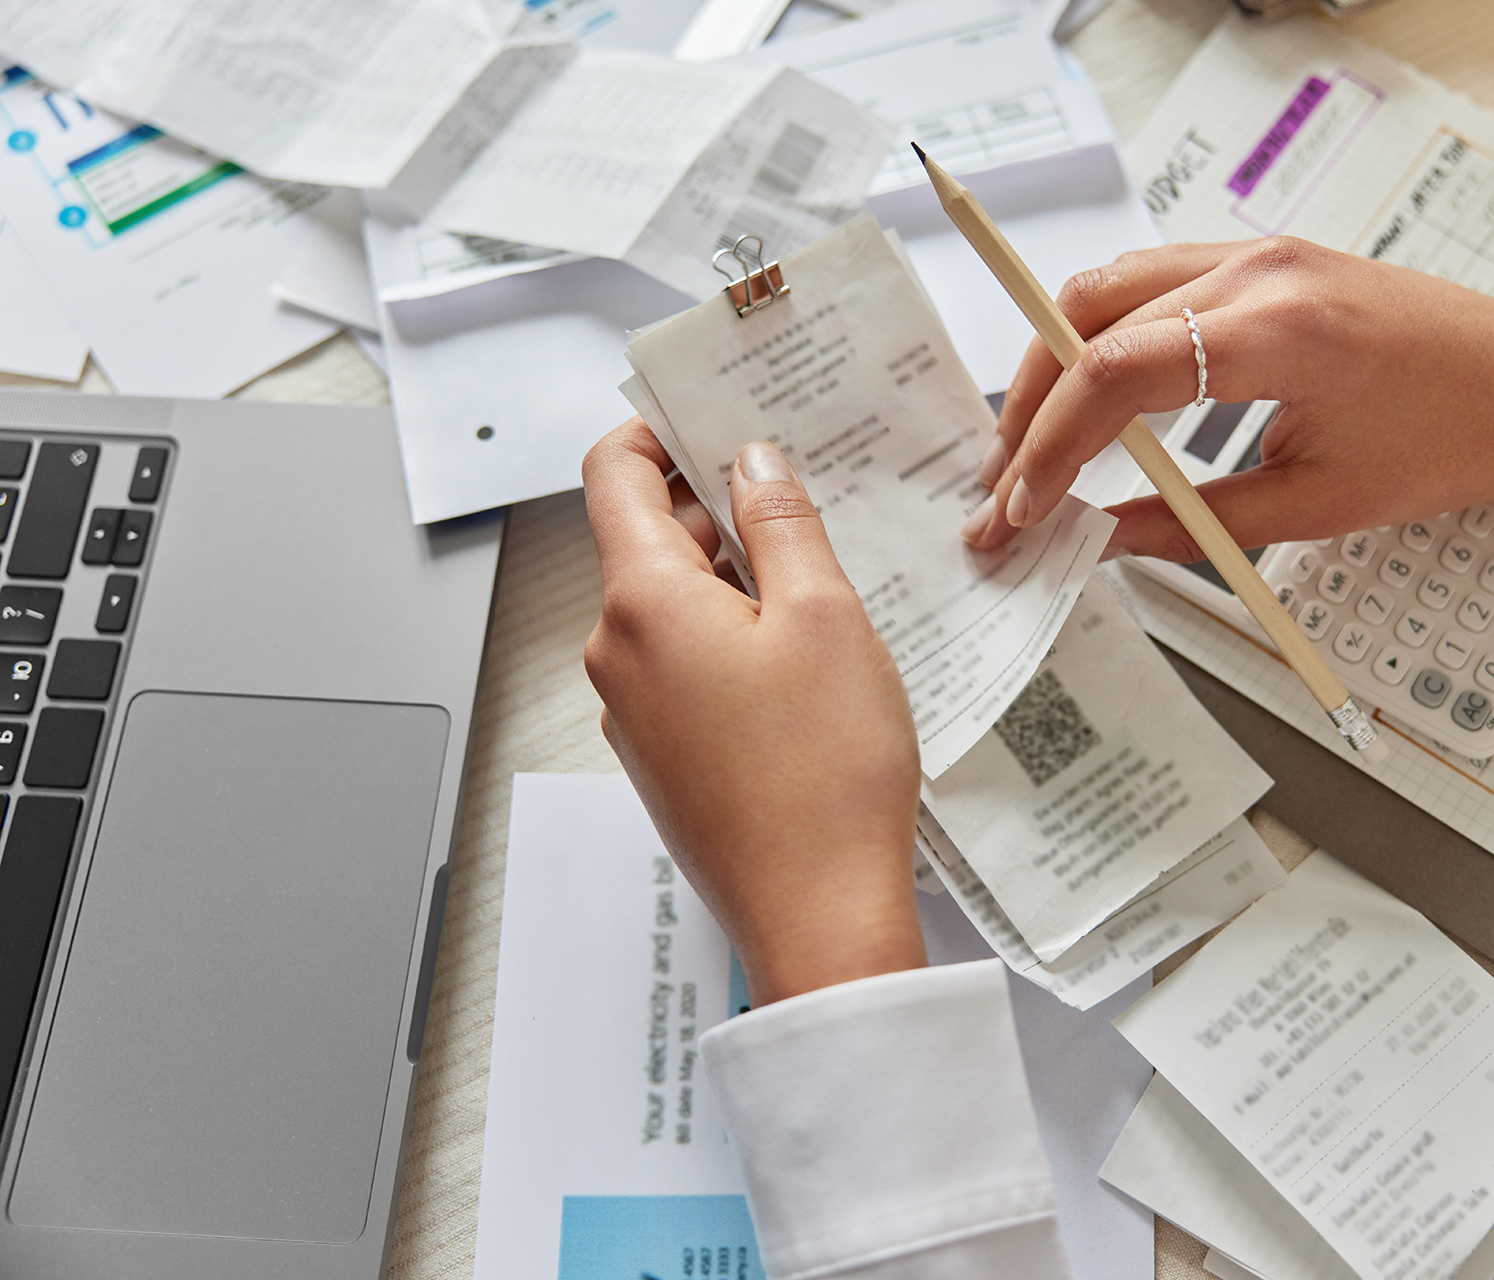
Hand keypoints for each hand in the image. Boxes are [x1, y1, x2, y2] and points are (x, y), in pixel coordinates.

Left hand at [584, 417, 925, 1006]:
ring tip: (821, 578)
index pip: (611, 476)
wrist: (818, 913)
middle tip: (800, 489)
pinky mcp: (663, 757)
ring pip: (670, 608)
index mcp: (641, 603)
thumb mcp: (824, 617)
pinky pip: (684, 667)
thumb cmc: (825, 772)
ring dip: (733, 577)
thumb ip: (782, 522)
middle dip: (716, 506)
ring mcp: (633, 713)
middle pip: (646, 541)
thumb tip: (752, 460)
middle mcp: (616, 654)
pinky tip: (804, 657)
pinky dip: (731, 638)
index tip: (710, 413)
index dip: (656, 430)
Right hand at [961, 238, 1493, 559]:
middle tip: (1006, 483)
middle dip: (1030, 404)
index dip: (1049, 445)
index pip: (1114, 372)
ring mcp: (1259, 255)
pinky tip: (1094, 398)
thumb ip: (1194, 523)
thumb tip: (1102, 540)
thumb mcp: (1320, 505)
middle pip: (1088, 315)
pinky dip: (1103, 339)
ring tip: (1034, 445)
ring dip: (1057, 364)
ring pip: (1109, 288)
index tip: (1021, 507)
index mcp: (1279, 331)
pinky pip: (1152, 285)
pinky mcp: (1265, 262)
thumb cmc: (1457, 437)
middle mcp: (1258, 272)